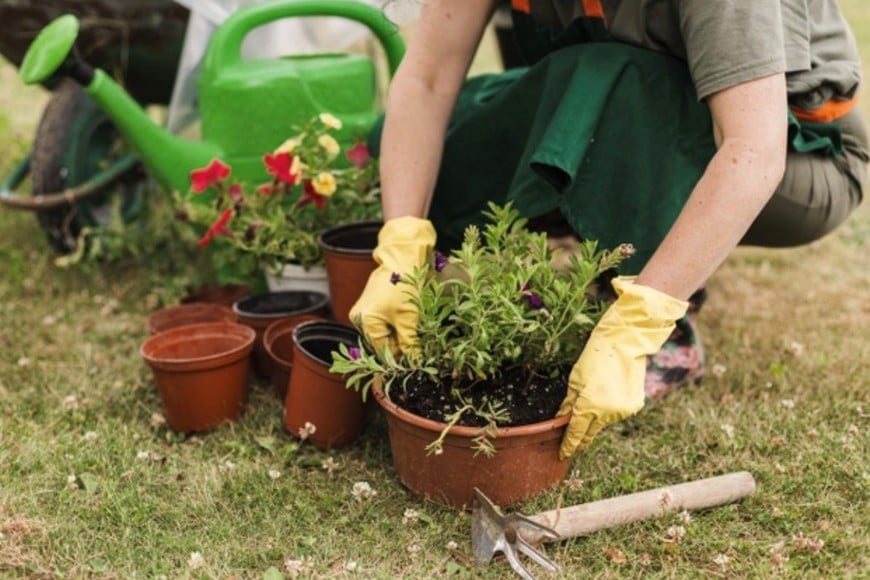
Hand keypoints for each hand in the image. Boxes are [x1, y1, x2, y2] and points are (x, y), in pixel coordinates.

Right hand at [349, 216, 435, 355]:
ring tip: (411, 323)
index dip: (400, 355)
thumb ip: (410, 342)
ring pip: (383, 333)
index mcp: (365, 322)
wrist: (401, 258)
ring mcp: (361, 311)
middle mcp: (358, 318)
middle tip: (417, 337)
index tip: (416, 356)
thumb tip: (414, 361)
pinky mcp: (368, 305)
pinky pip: (381, 322)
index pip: (382, 350)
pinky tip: (405, 316)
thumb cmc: (404, 286)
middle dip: (399, 342)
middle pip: (381, 342)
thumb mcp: (409, 317)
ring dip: (398, 332)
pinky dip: (394, 323)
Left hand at [558, 277, 688, 458]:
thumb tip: (561, 419)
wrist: (624, 343)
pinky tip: (610, 392)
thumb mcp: (575, 380)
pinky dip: (610, 408)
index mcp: (589, 407)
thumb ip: (569, 404)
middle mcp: (606, 414)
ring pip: (604, 422)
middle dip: (581, 439)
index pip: (576, 433)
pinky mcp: (634, 406)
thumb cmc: (595, 358)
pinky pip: (617, 413)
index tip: (563, 454)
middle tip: (573, 445)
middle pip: (590, 433)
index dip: (569, 445)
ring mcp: (622, 411)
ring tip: (596, 396)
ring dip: (596, 418)